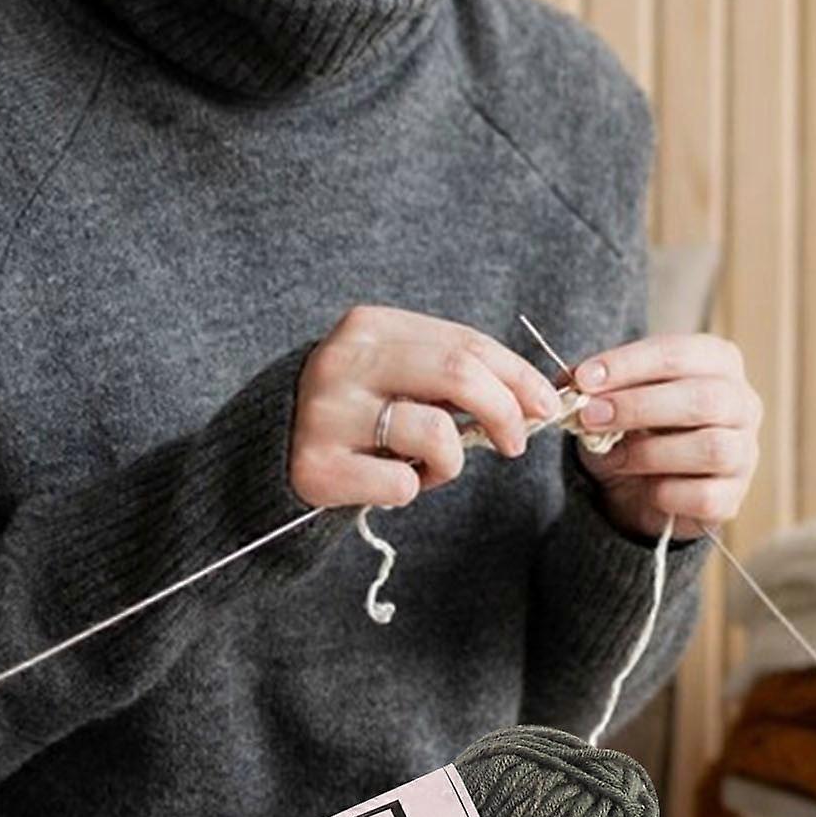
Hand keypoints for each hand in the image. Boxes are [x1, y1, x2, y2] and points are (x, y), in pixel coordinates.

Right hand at [290, 305, 564, 509]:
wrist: (270, 453)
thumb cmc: (358, 411)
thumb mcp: (397, 374)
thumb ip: (454, 375)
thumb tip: (534, 400)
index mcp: (369, 326)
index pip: (466, 343)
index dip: (518, 376)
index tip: (546, 405)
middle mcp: (344, 362)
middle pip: (459, 374)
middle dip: (505, 411)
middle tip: (515, 443)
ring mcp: (326, 414)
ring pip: (436, 434)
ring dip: (451, 462)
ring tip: (429, 467)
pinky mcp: (316, 467)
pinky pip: (401, 484)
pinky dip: (411, 489)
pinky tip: (387, 482)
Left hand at [564, 334, 761, 540]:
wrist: (640, 491)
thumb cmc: (633, 430)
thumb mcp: (609, 400)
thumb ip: (592, 386)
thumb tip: (567, 381)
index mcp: (717, 363)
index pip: (678, 353)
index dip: (628, 364)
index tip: (584, 378)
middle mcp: (742, 403)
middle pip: (703, 398)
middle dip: (638, 407)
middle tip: (590, 416)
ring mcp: (744, 452)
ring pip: (711, 447)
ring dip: (650, 452)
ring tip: (613, 457)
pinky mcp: (732, 497)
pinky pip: (705, 496)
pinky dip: (667, 494)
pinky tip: (646, 490)